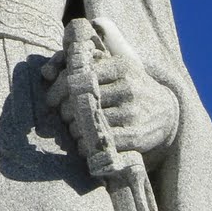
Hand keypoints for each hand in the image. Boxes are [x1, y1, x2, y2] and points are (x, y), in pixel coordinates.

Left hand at [44, 18, 178, 157]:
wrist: (166, 111)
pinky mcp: (137, 136)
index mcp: (121, 67)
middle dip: (66, 110)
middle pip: (81, 100)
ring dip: (75, 129)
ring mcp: (134, 112)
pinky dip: (87, 146)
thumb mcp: (111, 68)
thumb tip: (45, 72)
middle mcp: (129, 88)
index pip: (79, 76)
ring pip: (89, 122)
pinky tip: (84, 144)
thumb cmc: (127, 87)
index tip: (52, 100)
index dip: (59, 89)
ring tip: (74, 129)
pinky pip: (102, 142)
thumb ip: (78, 65)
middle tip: (64, 116)